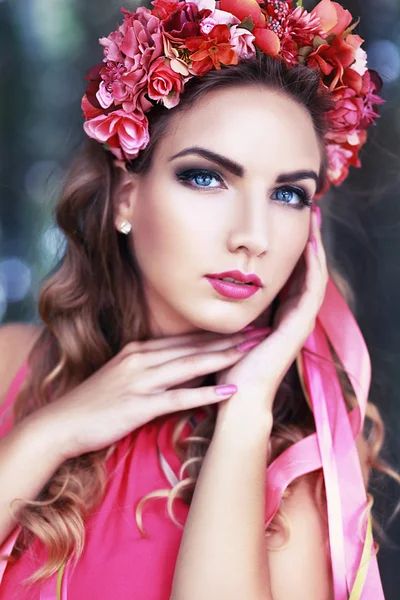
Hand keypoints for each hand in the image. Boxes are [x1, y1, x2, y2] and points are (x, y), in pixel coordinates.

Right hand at [32, 328, 264, 460]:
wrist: (61, 423)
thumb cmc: (94, 403)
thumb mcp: (125, 377)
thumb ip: (155, 369)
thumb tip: (189, 370)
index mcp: (139, 350)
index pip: (186, 339)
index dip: (217, 334)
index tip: (245, 327)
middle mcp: (142, 359)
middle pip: (193, 347)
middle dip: (229, 339)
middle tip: (262, 331)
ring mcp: (140, 381)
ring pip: (190, 365)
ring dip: (223, 357)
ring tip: (253, 351)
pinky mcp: (138, 405)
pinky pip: (178, 398)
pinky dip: (206, 394)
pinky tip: (230, 391)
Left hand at [215, 209, 328, 424]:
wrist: (239, 394)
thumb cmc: (230, 365)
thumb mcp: (232, 325)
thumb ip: (233, 307)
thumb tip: (216, 283)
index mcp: (280, 316)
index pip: (293, 275)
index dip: (294, 250)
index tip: (290, 224)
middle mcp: (294, 316)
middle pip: (307, 271)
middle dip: (309, 241)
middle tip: (309, 213)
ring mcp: (300, 322)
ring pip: (315, 276)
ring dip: (316, 247)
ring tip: (314, 220)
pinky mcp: (300, 326)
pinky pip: (312, 290)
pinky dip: (313, 267)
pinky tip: (311, 246)